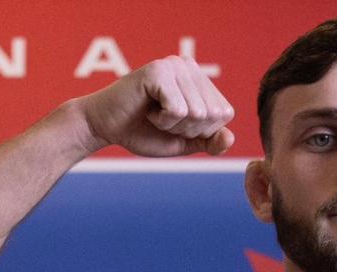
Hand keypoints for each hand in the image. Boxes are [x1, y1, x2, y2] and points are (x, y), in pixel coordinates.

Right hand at [74, 56, 234, 156]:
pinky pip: (178, 109)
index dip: (202, 130)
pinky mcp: (158, 70)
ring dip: (173, 125)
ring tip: (155, 114)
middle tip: (163, 120)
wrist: (106, 128)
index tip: (176, 124)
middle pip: (213, 114)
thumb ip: (210, 141)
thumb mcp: (184, 142)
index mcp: (200, 80)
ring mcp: (174, 65)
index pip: (225, 114)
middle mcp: (190, 67)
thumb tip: (230, 137)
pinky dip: (163, 120)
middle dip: (188, 129)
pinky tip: (148, 109)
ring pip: (197, 112)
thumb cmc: (144, 132)